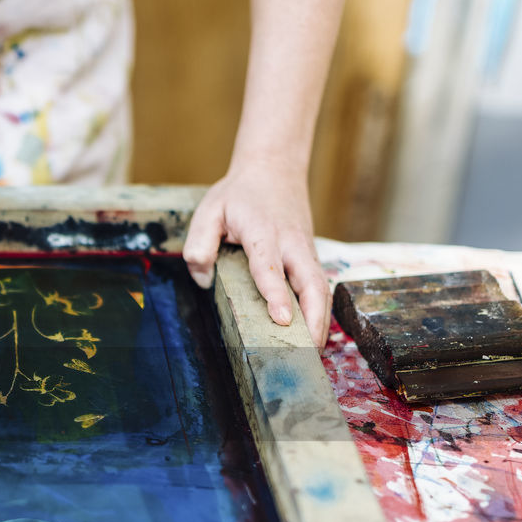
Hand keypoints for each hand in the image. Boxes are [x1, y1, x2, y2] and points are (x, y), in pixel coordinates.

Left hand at [183, 158, 330, 346]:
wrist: (274, 167)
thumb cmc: (239, 194)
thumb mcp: (209, 210)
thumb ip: (199, 245)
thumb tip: (202, 280)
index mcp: (262, 231)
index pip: (270, 267)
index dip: (277, 294)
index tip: (283, 320)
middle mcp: (291, 243)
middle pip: (311, 282)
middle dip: (313, 318)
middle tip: (308, 351)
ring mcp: (305, 250)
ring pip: (321, 288)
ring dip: (321, 321)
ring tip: (313, 354)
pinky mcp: (310, 257)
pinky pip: (320, 287)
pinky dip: (320, 311)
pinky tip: (313, 335)